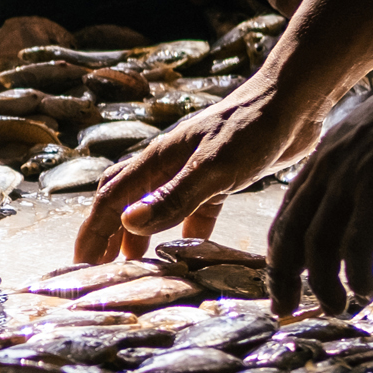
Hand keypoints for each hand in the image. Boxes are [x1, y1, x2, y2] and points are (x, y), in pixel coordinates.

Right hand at [72, 70, 319, 262]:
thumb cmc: (251, 129)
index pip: (109, 201)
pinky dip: (183, 234)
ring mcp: (191, 172)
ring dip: (138, 235)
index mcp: (155, 161)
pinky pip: (191, 212)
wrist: (291, 103)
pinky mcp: (218, 180)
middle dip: (105, 235)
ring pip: (152, 207)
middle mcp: (166, 166)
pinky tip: (188, 254)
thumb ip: (172, 197)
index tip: (80, 264)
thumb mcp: (212, 168)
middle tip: (97, 269)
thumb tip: (128, 224)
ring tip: (134, 265)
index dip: (93, 233)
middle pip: (121, 202)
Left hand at [267, 66, 372, 313]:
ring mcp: (348, 180)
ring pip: (317, 246)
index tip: (280, 280)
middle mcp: (326, 170)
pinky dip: (356, 275)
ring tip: (335, 309)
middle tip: (285, 308)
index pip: (287, 213)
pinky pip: (355, 245)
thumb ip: (364, 174)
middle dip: (283, 277)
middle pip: (289, 234)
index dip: (280, 252)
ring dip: (322, 285)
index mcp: (322, 158)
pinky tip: (366, 291)